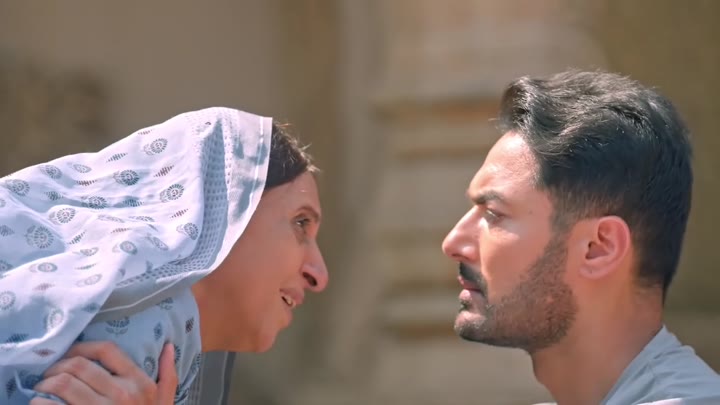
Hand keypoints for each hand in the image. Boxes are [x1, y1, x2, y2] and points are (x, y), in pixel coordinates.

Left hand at [30, 341, 177, 404]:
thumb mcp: (165, 402)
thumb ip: (168, 376)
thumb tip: (169, 347)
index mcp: (138, 383)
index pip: (107, 350)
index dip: (83, 347)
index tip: (71, 353)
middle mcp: (120, 394)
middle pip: (78, 365)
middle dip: (57, 366)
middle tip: (49, 374)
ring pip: (62, 384)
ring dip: (45, 384)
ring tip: (42, 388)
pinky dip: (39, 403)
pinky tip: (39, 403)